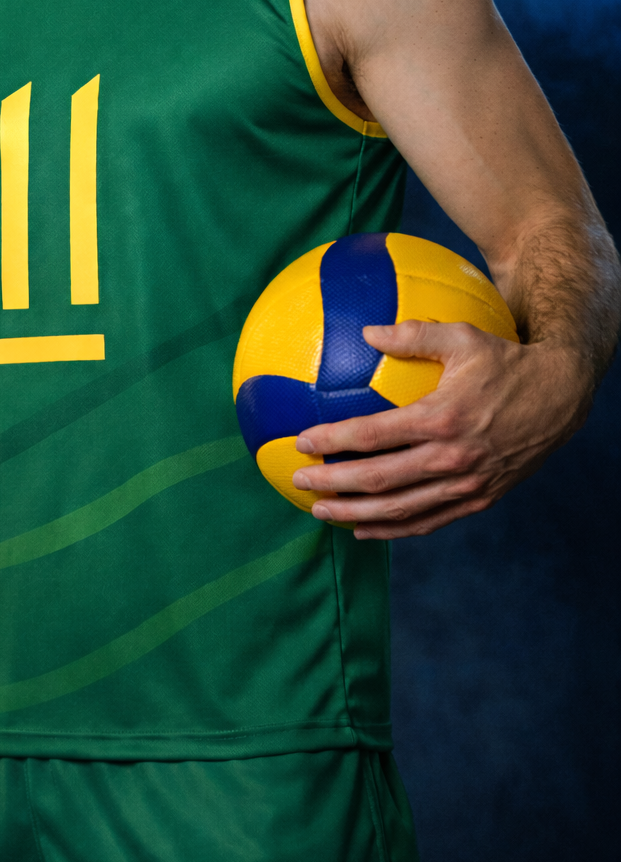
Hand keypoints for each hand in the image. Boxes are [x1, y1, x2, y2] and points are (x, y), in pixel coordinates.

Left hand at [291, 319, 592, 538]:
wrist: (561, 397)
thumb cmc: (506, 361)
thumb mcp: (463, 337)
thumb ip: (413, 333)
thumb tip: (365, 331)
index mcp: (442, 418)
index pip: (374, 435)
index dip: (333, 441)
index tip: (301, 442)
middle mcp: (452, 458)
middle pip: (380, 481)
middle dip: (333, 485)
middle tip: (300, 483)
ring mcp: (467, 484)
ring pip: (401, 510)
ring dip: (356, 515)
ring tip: (322, 512)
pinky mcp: (480, 500)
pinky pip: (429, 521)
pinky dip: (394, 530)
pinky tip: (366, 528)